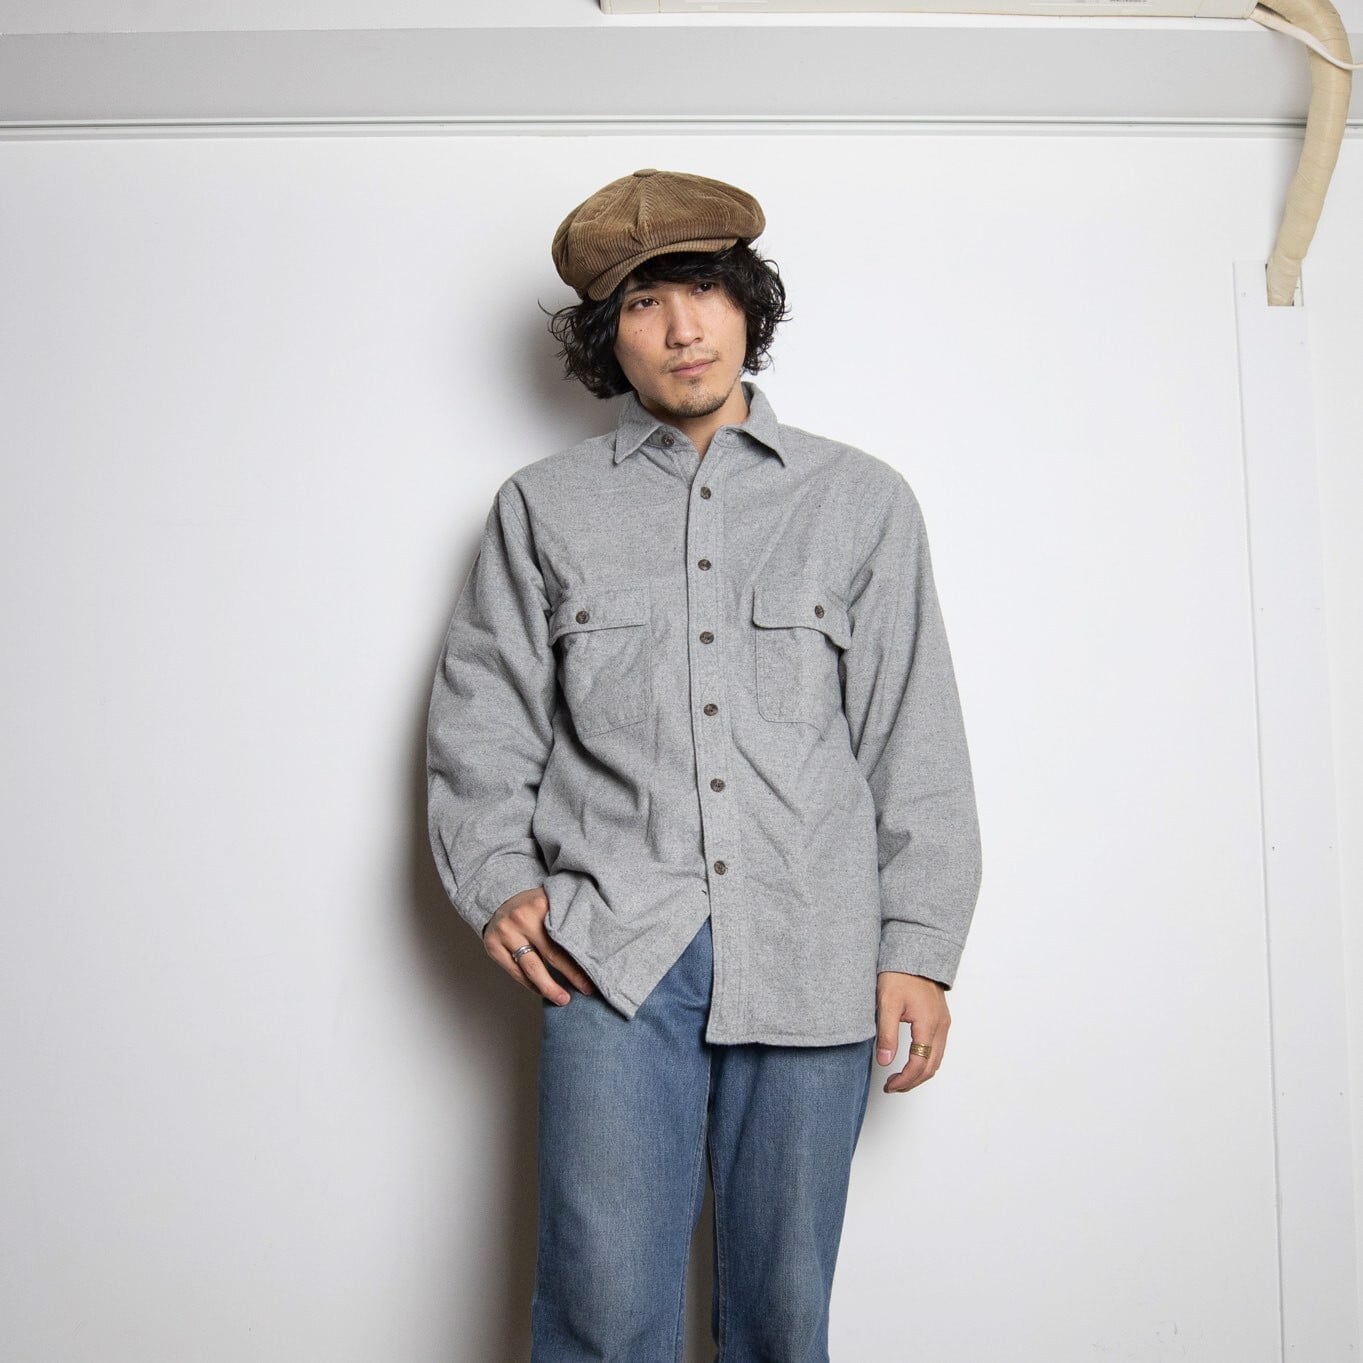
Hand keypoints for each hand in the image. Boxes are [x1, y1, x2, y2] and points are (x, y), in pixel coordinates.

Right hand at [482, 887, 595, 1005]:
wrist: (496, 900)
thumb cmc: (532, 905)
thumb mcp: (551, 901)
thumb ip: (569, 914)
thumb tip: (596, 944)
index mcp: (540, 904)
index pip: (566, 935)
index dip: (582, 956)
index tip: (596, 972)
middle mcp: (521, 918)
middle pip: (552, 954)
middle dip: (571, 975)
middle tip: (586, 989)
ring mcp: (505, 933)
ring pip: (532, 968)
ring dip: (549, 987)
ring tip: (563, 999)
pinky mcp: (494, 947)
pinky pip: (516, 973)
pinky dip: (531, 985)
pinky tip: (543, 991)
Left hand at [875, 971, 949, 1093]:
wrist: (915, 953)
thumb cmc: (900, 974)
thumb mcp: (887, 1003)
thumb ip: (887, 1034)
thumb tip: (885, 1061)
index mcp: (929, 1024)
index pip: (920, 1064)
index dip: (904, 1080)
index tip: (889, 1085)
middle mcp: (941, 1026)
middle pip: (931, 1066)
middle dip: (913, 1081)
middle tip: (893, 1086)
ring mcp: (943, 1023)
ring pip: (936, 1059)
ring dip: (920, 1073)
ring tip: (900, 1078)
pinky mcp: (941, 1018)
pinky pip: (937, 1048)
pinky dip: (926, 1061)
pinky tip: (911, 1061)